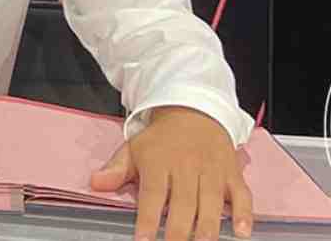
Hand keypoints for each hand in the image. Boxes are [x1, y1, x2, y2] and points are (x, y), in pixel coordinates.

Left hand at [90, 105, 252, 240]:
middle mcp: (187, 167)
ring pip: (212, 202)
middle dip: (178, 230)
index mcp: (159, 162)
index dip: (147, 219)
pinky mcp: (233, 174)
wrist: (193, 112)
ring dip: (208, 228)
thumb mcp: (134, 148)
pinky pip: (242, 194)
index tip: (142, 240)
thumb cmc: (160, 140)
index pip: (152, 194)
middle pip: (183, 203)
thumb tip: (94, 183)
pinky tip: (242, 232)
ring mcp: (212, 171)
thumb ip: (116, 170)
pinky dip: (245, 213)